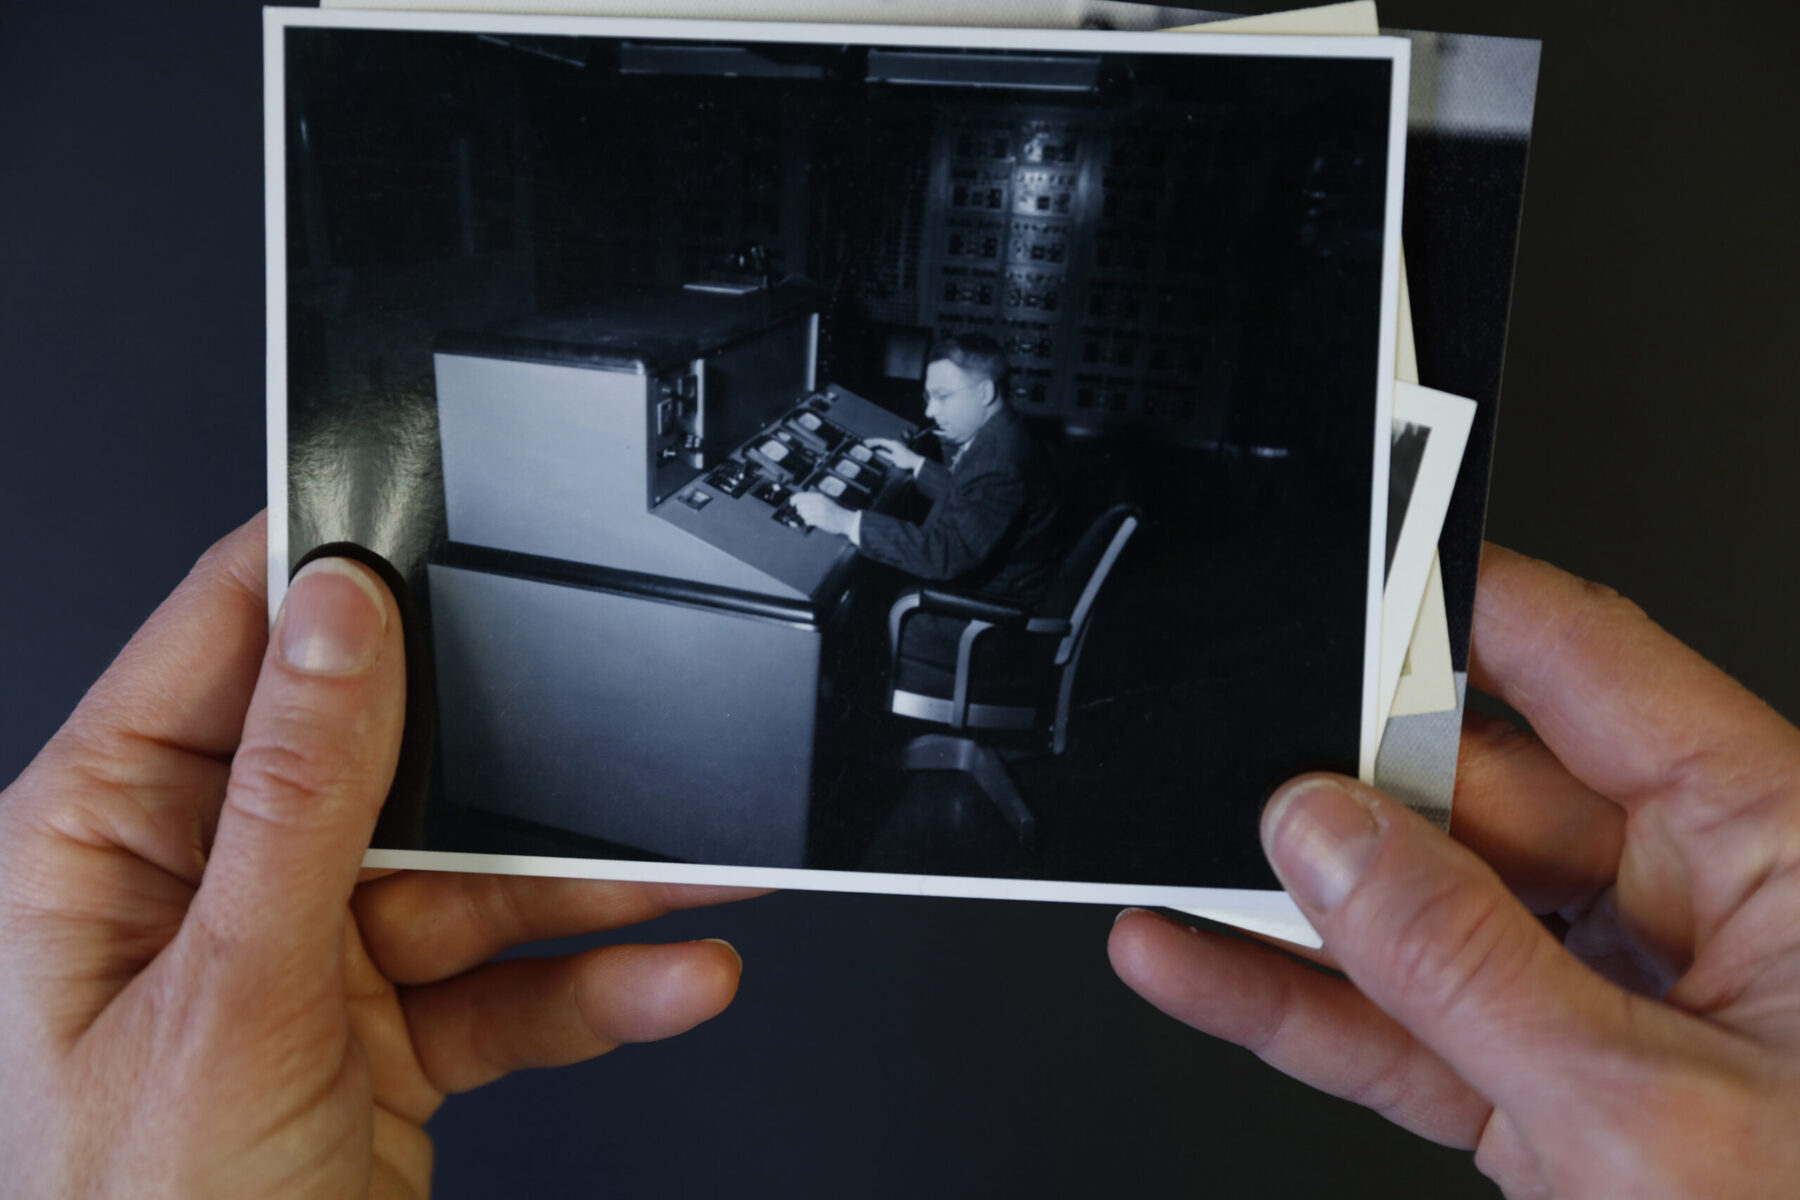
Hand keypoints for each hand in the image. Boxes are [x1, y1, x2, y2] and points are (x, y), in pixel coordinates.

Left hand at [0, 513, 754, 1197]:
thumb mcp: (229, 998)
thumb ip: (298, 800)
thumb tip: (338, 618)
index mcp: (104, 847)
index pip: (221, 653)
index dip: (324, 578)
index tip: (426, 520)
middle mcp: (203, 893)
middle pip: (384, 769)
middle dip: (513, 768)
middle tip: (611, 730)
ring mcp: (303, 965)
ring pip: (473, 881)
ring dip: (592, 885)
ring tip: (696, 870)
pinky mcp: (388, 1037)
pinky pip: (510, 983)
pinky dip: (595, 985)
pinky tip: (669, 973)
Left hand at [789, 491, 854, 536]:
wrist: (845, 519)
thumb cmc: (834, 511)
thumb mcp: (824, 500)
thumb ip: (812, 500)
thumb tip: (798, 502)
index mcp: (818, 497)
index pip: (800, 496)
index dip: (793, 500)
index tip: (792, 503)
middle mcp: (818, 502)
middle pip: (799, 506)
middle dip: (801, 510)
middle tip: (806, 512)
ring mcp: (819, 511)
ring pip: (803, 514)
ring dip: (805, 517)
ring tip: (812, 517)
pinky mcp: (820, 520)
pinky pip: (807, 521)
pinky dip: (808, 522)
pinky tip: (813, 521)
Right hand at [864, 437, 924, 473]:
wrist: (916, 462)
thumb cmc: (906, 461)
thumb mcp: (894, 459)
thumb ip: (885, 455)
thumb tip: (877, 451)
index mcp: (893, 444)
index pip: (880, 441)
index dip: (872, 442)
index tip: (866, 443)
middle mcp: (894, 443)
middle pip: (881, 441)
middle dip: (873, 442)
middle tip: (865, 443)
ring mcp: (896, 445)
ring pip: (884, 443)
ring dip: (876, 444)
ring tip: (869, 445)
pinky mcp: (897, 448)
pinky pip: (887, 445)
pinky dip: (881, 446)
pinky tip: (877, 448)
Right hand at [1110, 545, 1799, 1197]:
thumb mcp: (1645, 1108)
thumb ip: (1462, 961)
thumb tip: (1324, 836)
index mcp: (1775, 842)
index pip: (1588, 667)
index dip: (1460, 608)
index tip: (1343, 574)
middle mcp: (1692, 904)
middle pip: (1475, 793)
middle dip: (1345, 785)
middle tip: (1226, 769)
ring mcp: (1607, 1003)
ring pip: (1419, 915)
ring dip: (1291, 906)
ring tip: (1167, 865)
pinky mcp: (1545, 1092)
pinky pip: (1400, 1024)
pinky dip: (1298, 1004)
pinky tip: (1196, 963)